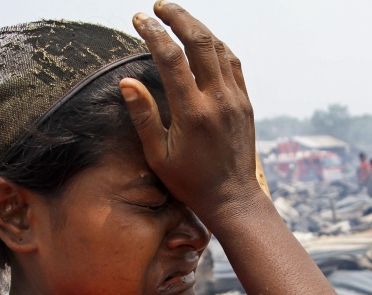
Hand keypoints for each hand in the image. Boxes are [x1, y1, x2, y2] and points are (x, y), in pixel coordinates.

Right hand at [121, 2, 261, 223]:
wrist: (232, 198)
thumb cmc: (190, 182)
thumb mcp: (158, 156)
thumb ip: (144, 117)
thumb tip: (126, 82)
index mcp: (193, 113)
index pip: (171, 58)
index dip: (153, 33)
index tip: (138, 19)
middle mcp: (218, 100)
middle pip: (200, 42)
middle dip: (179, 17)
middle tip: (159, 6)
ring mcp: (235, 99)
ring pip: (219, 48)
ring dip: (198, 27)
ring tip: (177, 17)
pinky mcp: (245, 102)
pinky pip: (233, 63)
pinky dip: (217, 45)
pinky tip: (203, 40)